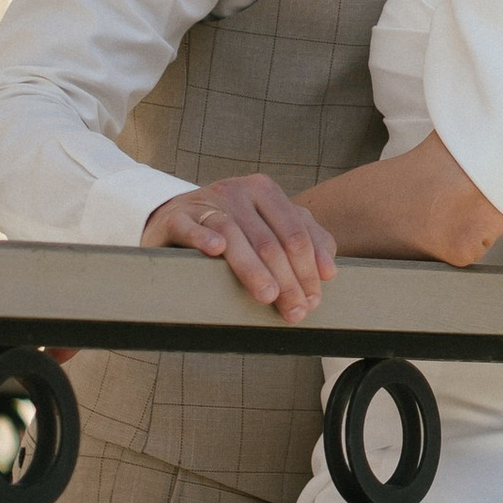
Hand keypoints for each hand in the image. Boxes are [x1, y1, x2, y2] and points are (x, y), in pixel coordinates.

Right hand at [140, 175, 335, 320]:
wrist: (173, 220)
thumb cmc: (229, 229)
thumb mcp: (267, 228)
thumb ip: (303, 240)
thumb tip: (329, 271)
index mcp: (265, 191)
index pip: (295, 232)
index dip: (308, 267)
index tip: (314, 298)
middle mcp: (237, 192)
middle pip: (269, 239)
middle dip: (287, 279)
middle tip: (295, 310)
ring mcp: (205, 202)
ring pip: (234, 235)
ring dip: (253, 268)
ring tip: (268, 295)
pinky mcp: (175, 217)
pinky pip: (190, 227)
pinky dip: (203, 238)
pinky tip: (216, 251)